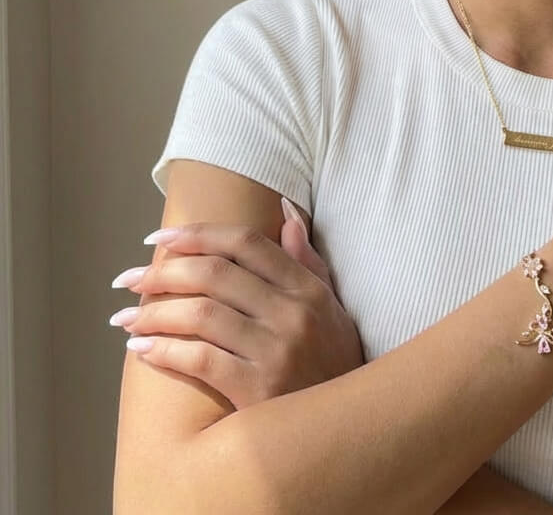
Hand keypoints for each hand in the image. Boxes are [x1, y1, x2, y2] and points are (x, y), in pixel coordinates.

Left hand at [110, 199, 365, 408]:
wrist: (344, 422)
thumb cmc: (332, 359)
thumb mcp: (329, 303)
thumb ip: (305, 259)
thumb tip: (286, 213)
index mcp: (306, 287)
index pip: (246, 243)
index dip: (197, 234)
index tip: (159, 238)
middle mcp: (293, 312)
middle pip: (215, 274)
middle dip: (163, 272)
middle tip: (129, 279)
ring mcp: (276, 350)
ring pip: (201, 315)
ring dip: (153, 312)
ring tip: (125, 317)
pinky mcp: (258, 389)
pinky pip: (200, 360)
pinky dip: (164, 350)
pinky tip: (141, 348)